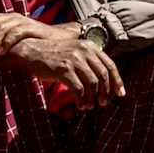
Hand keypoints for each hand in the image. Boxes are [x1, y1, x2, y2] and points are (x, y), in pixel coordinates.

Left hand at [0, 12, 65, 62]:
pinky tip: (2, 53)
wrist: (57, 41)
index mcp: (5, 18)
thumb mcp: (12, 42)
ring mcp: (21, 21)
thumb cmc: (32, 44)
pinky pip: (15, 33)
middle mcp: (11, 17)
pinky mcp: (31, 27)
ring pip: (1, 27)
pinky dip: (6, 43)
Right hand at [11, 34, 126, 109]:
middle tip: (102, 103)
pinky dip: (81, 100)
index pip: (110, 65)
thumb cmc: (54, 56)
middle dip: (105, 92)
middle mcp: (84, 50)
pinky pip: (79, 89)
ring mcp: (74, 59)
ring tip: (89, 106)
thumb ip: (89, 62)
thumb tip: (104, 82)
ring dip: (92, 98)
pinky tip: (80, 106)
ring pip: (92, 84)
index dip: (117, 81)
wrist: (32, 51)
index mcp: (90, 46)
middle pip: (103, 75)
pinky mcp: (64, 69)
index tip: (120, 93)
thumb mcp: (75, 53)